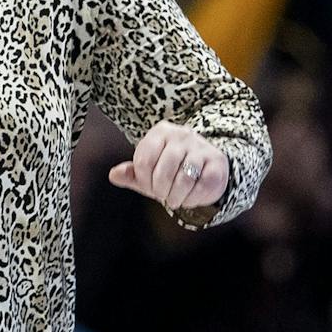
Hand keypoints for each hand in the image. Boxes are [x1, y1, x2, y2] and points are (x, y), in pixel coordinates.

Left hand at [108, 122, 227, 211]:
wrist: (204, 170)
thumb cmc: (171, 171)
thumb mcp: (148, 173)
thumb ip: (131, 174)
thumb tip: (114, 175)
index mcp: (160, 133)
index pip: (144, 161)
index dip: (144, 181)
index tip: (149, 186)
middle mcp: (181, 135)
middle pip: (163, 171)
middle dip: (161, 191)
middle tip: (163, 195)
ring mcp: (201, 147)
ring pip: (184, 179)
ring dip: (177, 197)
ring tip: (176, 199)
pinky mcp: (217, 162)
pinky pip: (202, 186)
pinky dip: (194, 198)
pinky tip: (191, 197)